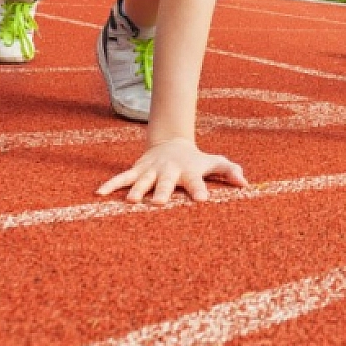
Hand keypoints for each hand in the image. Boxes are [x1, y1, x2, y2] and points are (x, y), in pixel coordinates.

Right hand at [97, 137, 246, 204]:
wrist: (171, 142)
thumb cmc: (196, 160)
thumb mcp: (214, 162)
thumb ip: (230, 171)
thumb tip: (246, 183)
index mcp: (189, 171)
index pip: (196, 181)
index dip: (199, 189)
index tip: (202, 199)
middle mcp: (169, 171)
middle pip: (166, 182)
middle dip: (163, 191)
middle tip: (159, 203)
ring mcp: (151, 170)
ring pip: (143, 180)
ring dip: (137, 189)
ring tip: (131, 201)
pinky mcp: (137, 169)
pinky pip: (122, 177)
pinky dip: (111, 184)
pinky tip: (99, 194)